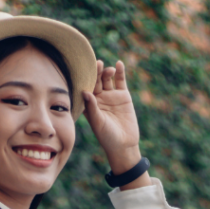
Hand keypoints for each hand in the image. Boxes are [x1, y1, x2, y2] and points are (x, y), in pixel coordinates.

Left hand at [82, 59, 147, 180]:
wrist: (124, 144)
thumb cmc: (107, 136)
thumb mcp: (98, 122)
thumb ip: (91, 107)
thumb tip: (85, 91)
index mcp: (89, 104)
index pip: (85, 88)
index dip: (85, 80)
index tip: (85, 72)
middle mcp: (99, 98)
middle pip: (96, 81)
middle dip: (96, 72)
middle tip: (97, 65)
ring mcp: (111, 95)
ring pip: (107, 79)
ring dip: (106, 72)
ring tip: (108, 70)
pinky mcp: (123, 95)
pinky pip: (120, 81)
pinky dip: (120, 72)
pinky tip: (119, 64)